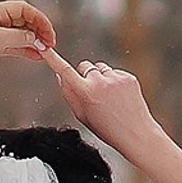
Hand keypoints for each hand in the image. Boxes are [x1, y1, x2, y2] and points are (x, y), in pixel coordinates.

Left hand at [0, 0, 55, 102]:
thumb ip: (19, 38)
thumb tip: (37, 40)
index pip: (25, 9)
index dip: (40, 20)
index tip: (49, 34)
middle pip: (25, 20)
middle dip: (39, 32)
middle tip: (50, 45)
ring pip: (21, 34)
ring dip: (34, 42)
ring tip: (46, 53)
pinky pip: (14, 45)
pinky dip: (25, 50)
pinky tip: (36, 56)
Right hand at [51, 55, 181, 182]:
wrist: (136, 134)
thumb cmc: (107, 129)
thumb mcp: (82, 116)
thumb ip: (69, 94)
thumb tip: (60, 76)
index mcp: (86, 93)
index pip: (65, 71)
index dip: (53, 59)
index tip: (44, 48)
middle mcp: (100, 82)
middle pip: (85, 66)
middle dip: (85, 75)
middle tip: (92, 92)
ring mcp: (116, 78)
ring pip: (101, 68)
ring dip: (101, 78)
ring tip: (109, 98)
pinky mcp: (128, 77)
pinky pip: (115, 73)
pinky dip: (115, 81)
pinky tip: (120, 97)